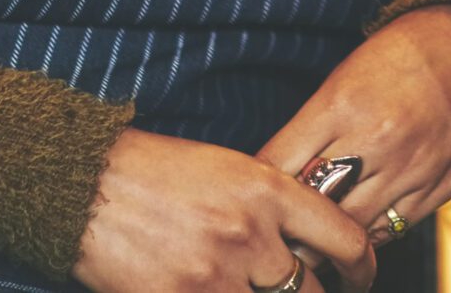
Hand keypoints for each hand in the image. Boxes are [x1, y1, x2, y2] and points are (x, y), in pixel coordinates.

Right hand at [73, 128, 374, 292]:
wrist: (88, 185)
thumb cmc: (159, 172)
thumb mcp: (231, 170)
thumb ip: (274, 207)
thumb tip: (307, 246)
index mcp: (267, 191)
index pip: (343, 238)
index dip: (362, 267)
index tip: (361, 277)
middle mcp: (248, 234)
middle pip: (308, 289)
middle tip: (304, 288)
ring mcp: (214, 274)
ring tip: (251, 287)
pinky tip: (220, 292)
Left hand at [257, 6, 450, 246]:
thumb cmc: (405, 52)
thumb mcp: (346, 75)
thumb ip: (314, 126)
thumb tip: (277, 174)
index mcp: (342, 105)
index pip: (278, 166)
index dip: (258, 186)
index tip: (250, 194)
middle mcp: (377, 140)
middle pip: (313, 208)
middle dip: (290, 224)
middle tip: (276, 231)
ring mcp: (413, 166)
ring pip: (353, 230)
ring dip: (330, 237)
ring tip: (314, 239)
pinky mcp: (443, 183)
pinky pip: (394, 228)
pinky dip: (371, 231)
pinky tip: (360, 224)